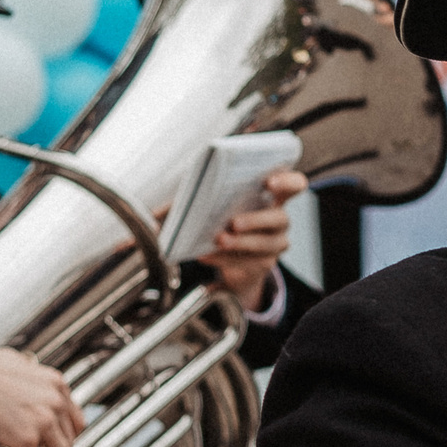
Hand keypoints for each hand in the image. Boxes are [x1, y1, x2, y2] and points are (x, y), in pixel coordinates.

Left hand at [195, 170, 306, 311]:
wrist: (226, 257)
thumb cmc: (219, 220)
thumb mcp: (202, 205)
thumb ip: (183, 203)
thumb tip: (152, 213)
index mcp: (272, 196)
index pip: (294, 184)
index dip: (287, 181)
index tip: (268, 182)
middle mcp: (278, 220)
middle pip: (280, 218)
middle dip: (257, 220)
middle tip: (233, 222)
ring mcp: (273, 245)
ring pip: (266, 245)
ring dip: (243, 243)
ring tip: (219, 240)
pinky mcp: (262, 265)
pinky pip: (249, 263)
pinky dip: (226, 259)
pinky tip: (207, 254)